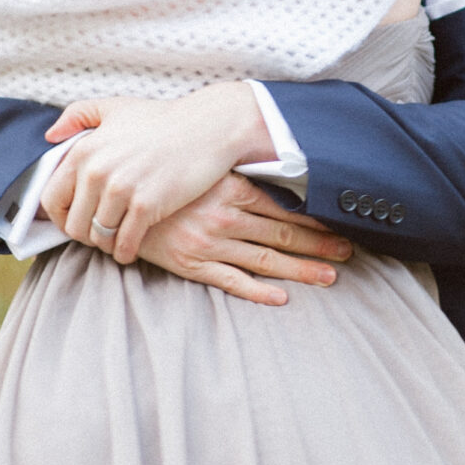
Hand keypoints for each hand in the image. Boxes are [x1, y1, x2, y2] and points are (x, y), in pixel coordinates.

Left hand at [40, 82, 276, 260]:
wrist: (208, 127)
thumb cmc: (163, 118)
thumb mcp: (115, 107)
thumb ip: (78, 115)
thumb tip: (50, 135)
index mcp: (84, 150)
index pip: (51, 199)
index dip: (59, 217)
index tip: (74, 221)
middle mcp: (96, 171)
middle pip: (73, 224)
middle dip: (84, 235)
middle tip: (99, 235)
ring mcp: (121, 190)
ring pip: (98, 237)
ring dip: (106, 245)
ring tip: (116, 242)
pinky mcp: (146, 206)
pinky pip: (124, 243)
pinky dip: (125, 252)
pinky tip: (130, 250)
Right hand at [136, 176, 351, 303]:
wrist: (116, 196)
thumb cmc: (164, 176)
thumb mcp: (204, 166)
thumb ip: (238, 173)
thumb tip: (274, 172)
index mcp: (231, 188)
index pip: (285, 208)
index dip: (317, 220)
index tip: (342, 226)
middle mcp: (225, 216)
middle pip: (284, 235)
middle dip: (320, 246)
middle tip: (348, 253)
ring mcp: (209, 243)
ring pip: (266, 260)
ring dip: (301, 270)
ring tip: (330, 277)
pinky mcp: (191, 264)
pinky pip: (231, 281)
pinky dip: (258, 291)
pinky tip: (282, 298)